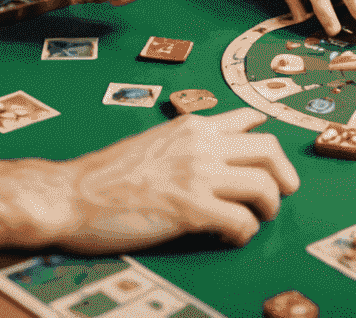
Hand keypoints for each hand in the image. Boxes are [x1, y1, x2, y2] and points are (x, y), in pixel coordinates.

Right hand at [56, 108, 298, 251]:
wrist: (70, 195)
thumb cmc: (107, 176)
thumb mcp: (155, 142)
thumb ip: (188, 141)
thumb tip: (221, 143)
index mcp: (192, 126)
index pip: (249, 118)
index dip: (269, 138)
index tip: (279, 157)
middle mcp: (201, 143)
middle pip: (269, 149)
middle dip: (285, 174)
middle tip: (284, 193)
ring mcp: (197, 174)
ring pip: (264, 185)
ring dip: (268, 207)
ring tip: (256, 219)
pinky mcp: (190, 208)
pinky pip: (241, 221)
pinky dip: (243, 233)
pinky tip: (229, 237)